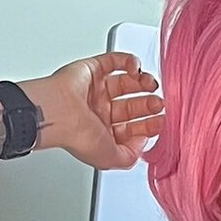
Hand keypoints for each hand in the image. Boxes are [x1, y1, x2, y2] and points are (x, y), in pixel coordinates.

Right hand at [24, 51, 163, 171]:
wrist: (59, 113)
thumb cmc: (77, 135)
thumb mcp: (112, 159)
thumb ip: (131, 156)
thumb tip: (143, 144)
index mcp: (103, 133)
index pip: (132, 129)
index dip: (149, 125)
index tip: (162, 122)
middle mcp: (99, 112)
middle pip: (131, 106)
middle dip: (148, 105)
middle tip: (158, 104)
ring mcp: (96, 91)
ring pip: (126, 83)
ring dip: (143, 83)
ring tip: (151, 85)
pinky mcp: (92, 69)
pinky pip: (115, 61)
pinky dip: (129, 62)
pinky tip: (136, 69)